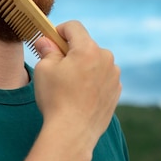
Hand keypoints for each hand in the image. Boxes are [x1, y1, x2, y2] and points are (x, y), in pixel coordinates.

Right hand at [33, 20, 121, 146]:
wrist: (73, 132)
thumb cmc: (56, 99)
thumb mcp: (44, 69)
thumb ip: (47, 50)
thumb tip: (45, 41)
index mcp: (88, 49)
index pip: (74, 27)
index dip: (59, 31)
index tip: (50, 43)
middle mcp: (106, 58)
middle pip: (85, 45)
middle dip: (71, 51)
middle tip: (56, 67)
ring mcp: (114, 75)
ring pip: (95, 61)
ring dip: (83, 66)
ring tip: (69, 86)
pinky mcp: (116, 91)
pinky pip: (102, 77)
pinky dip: (92, 81)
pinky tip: (80, 96)